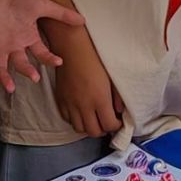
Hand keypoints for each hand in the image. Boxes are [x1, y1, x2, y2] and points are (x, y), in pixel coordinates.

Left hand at [0, 0, 78, 92]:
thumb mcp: (43, 6)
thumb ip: (62, 14)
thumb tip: (83, 20)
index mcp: (28, 39)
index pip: (42, 54)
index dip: (50, 59)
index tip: (59, 61)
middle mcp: (14, 46)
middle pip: (22, 63)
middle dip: (28, 70)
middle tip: (35, 77)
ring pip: (2, 66)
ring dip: (5, 77)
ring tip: (9, 87)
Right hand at [49, 26, 124, 140]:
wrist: (72, 48)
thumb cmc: (95, 59)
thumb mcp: (112, 78)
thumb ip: (118, 98)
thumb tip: (120, 112)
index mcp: (99, 99)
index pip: (109, 125)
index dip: (116, 127)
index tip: (118, 121)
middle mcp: (83, 105)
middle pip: (93, 132)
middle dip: (103, 130)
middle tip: (108, 123)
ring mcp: (70, 103)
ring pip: (78, 128)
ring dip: (88, 127)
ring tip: (95, 119)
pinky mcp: (60, 99)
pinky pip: (67, 118)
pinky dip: (75, 120)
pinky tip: (81, 113)